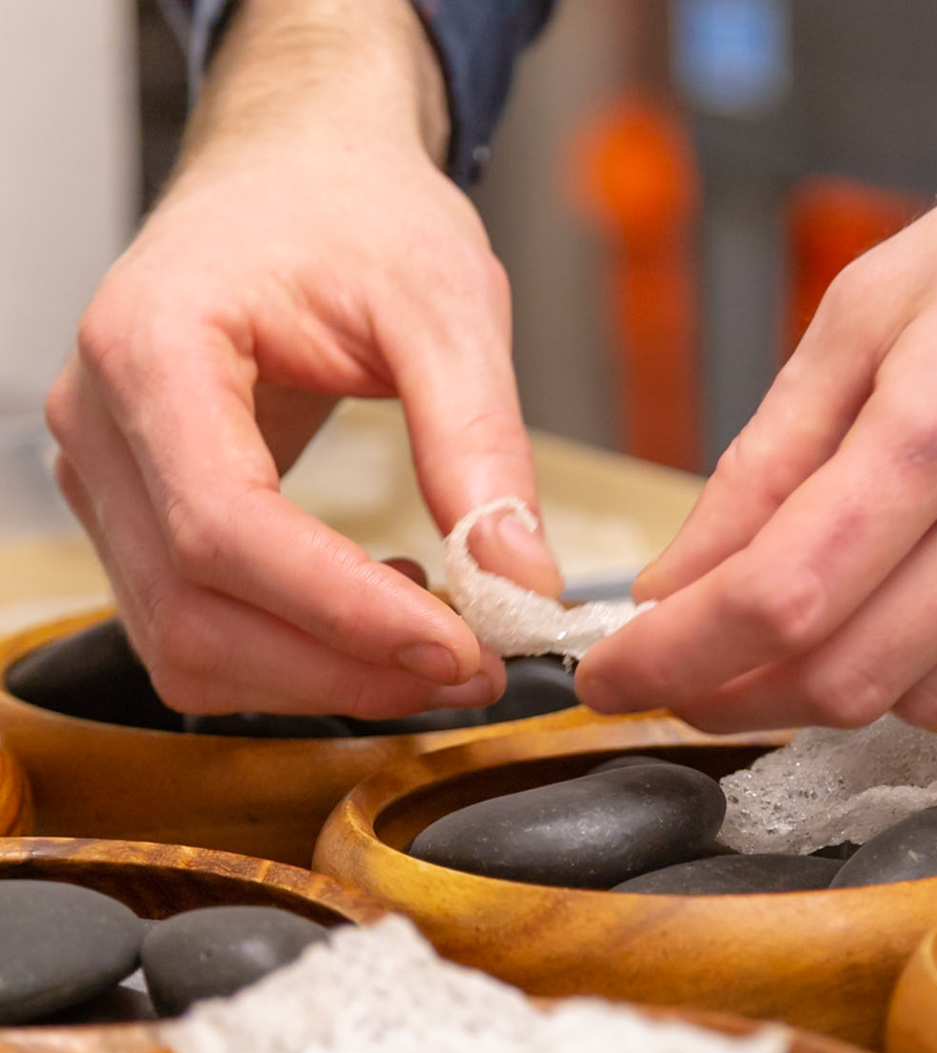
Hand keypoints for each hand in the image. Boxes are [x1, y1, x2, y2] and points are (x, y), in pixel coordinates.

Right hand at [45, 0, 561, 717]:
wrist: (300, 173)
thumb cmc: (355, 212)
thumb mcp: (447, 303)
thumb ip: (480, 441)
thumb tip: (520, 579)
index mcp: (154, 347)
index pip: (223, 524)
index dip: (340, 610)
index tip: (458, 648)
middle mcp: (99, 422)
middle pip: (194, 609)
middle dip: (343, 667)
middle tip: (478, 670)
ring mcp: (106, 476)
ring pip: (186, 642)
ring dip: (321, 678)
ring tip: (442, 644)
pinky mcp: (138, 513)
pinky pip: (196, 625)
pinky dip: (293, 653)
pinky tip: (382, 614)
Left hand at [577, 0, 936, 730]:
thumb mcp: (878, 307)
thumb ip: (767, 463)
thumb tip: (679, 585)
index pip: (782, 594)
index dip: (675, 658)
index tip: (615, 677)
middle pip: (850, 674)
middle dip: (742, 687)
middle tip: (697, 663)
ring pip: (936, 693)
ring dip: (853, 667)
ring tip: (842, 592)